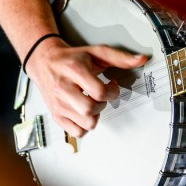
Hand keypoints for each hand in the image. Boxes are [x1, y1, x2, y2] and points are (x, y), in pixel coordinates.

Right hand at [25, 37, 147, 136]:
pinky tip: (84, 113)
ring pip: (86, 124)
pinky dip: (85, 126)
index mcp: (74, 70)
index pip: (98, 91)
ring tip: (92, 103)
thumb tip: (141, 59)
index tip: (112, 86)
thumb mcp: (96, 53)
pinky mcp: (55, 115)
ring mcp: (57, 104)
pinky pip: (77, 132)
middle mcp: (63, 88)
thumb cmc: (72, 58)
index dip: (112, 91)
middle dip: (102, 104)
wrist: (44, 61)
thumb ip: (120, 57)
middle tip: (100, 96)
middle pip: (90, 109)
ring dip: (95, 116)